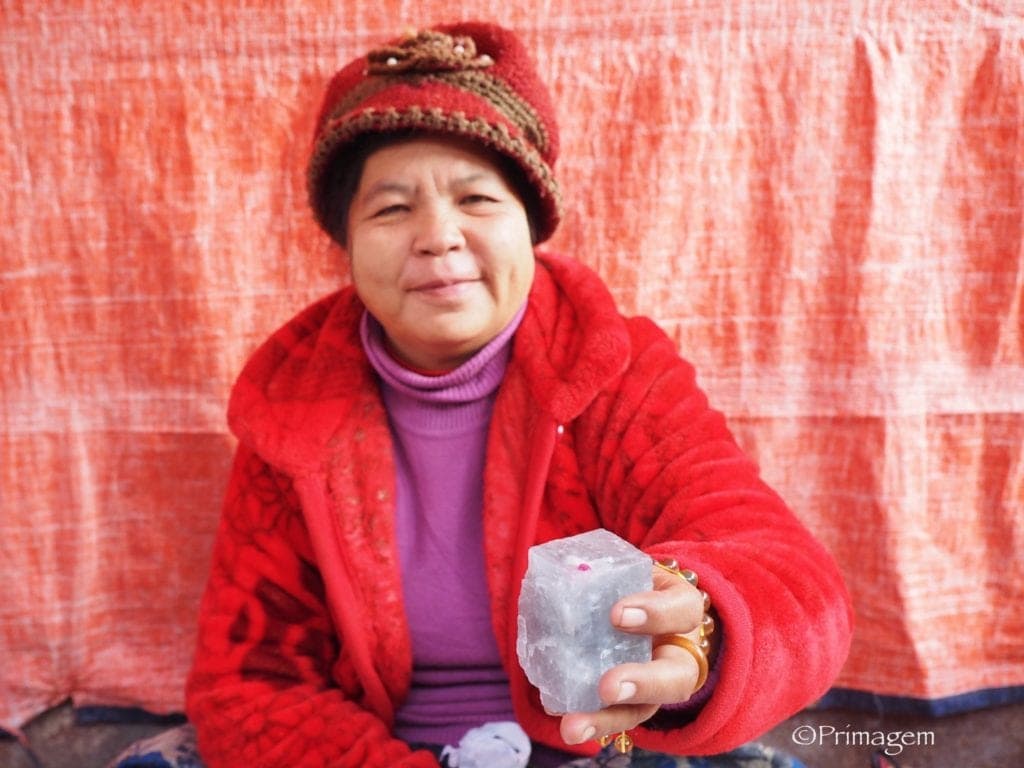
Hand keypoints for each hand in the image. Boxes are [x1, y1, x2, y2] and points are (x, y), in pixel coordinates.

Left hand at [558, 563, 708, 745]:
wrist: (641, 602)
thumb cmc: (634, 583)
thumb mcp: (632, 569)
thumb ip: (607, 571)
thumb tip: (564, 568)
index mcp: (682, 611)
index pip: (682, 610)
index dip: (654, 613)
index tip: (616, 613)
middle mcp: (678, 653)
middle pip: (675, 678)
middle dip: (642, 684)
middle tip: (608, 687)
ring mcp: (657, 683)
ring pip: (644, 710)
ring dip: (608, 719)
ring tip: (573, 726)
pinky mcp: (635, 702)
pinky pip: (619, 718)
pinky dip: (594, 722)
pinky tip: (567, 723)